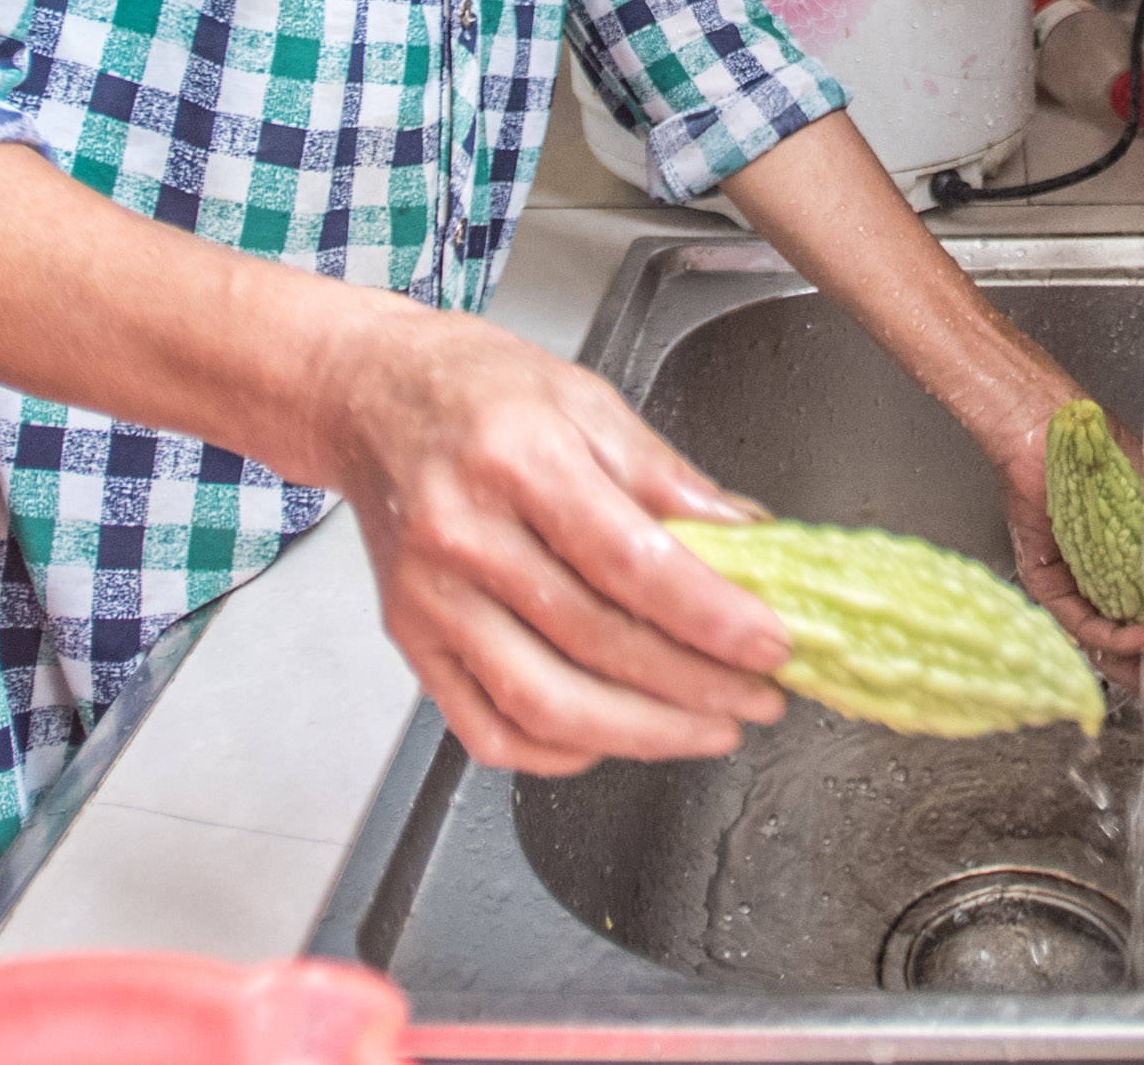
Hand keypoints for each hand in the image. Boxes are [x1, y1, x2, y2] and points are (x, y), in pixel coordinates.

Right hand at [312, 299, 790, 776]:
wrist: (372, 396)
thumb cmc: (482, 391)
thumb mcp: (588, 401)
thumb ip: (668, 478)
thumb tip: (749, 539)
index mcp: (519, 459)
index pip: (630, 561)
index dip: (710, 616)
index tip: (770, 645)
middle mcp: (464, 534)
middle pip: (596, 641)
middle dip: (695, 685)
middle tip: (760, 697)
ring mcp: (430, 598)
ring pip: (544, 702)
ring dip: (641, 734)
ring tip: (709, 729)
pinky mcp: (410, 641)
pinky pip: (487, 728)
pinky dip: (559, 751)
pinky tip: (615, 738)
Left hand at [993, 408, 1143, 707]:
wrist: (1059, 428)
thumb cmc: (1107, 453)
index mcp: (1132, 566)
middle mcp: (1103, 582)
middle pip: (1133, 645)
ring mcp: (1076, 585)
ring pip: (1105, 644)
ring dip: (1140, 663)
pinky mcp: (1047, 581)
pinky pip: (1079, 623)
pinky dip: (1112, 636)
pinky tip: (1142, 638)